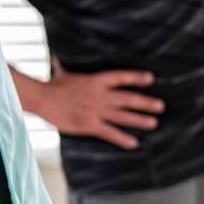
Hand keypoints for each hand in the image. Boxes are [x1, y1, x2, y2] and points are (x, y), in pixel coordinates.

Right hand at [37, 68, 164, 149]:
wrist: (43, 98)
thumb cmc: (52, 86)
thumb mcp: (62, 73)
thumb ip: (65, 68)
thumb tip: (58, 61)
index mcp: (95, 81)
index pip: (120, 78)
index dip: (136, 78)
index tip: (150, 79)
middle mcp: (100, 96)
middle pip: (127, 99)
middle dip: (145, 103)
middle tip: (160, 106)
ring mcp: (96, 111)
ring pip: (123, 116)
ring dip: (139, 120)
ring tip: (153, 123)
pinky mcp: (89, 124)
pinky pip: (109, 132)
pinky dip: (122, 138)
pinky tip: (133, 143)